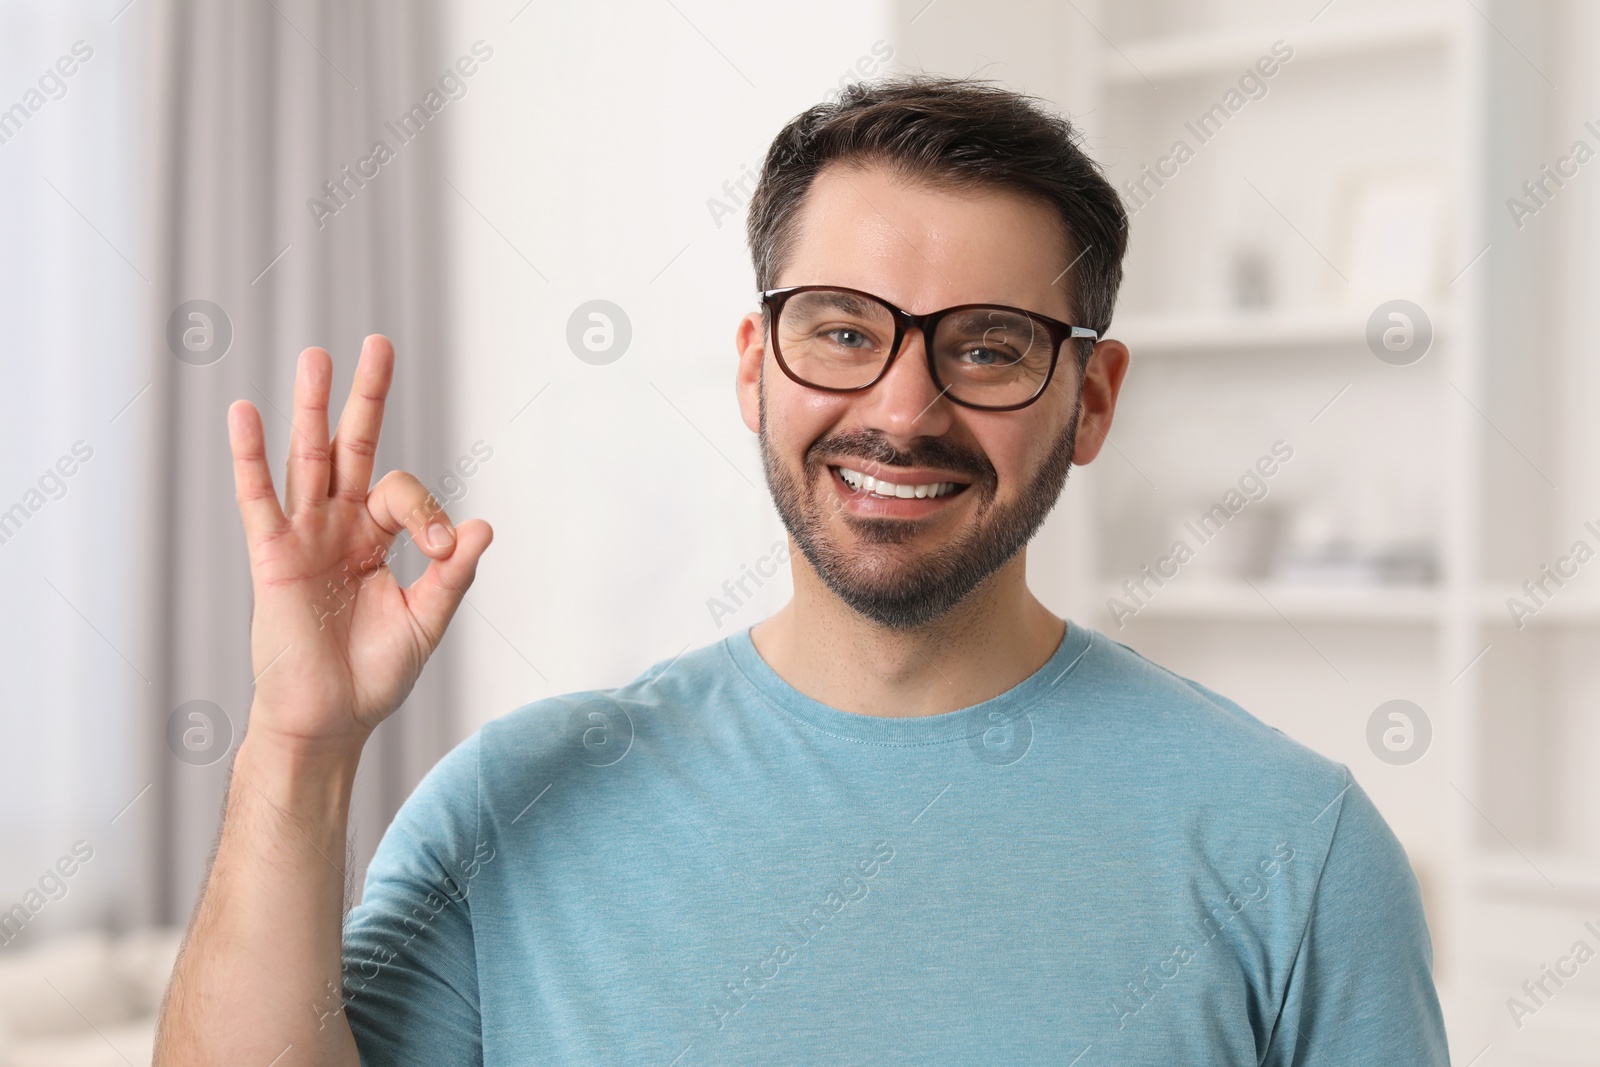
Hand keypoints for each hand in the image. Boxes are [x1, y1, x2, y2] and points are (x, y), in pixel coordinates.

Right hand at [226, 335, 491, 753]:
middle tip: (379, 343)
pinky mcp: (272, 556)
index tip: (442, 552)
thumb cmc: (374, 675)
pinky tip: (245, 412)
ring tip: (317, 355)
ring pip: (308, 459)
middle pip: (353, 447)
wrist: (330, 720)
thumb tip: (485, 526)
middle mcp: (339, 527)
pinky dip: (250, 456)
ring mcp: (304, 537)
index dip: (429, 515)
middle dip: (367, 397)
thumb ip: (453, 574)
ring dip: (313, 408)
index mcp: (376, 539)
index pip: (404, 494)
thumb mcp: (427, 621)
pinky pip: (258, 498)